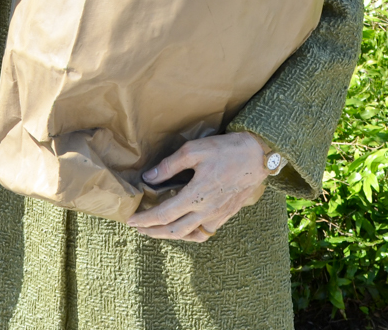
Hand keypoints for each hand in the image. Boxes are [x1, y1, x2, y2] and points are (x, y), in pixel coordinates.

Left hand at [126, 133, 268, 241]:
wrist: (256, 157)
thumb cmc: (225, 150)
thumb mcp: (193, 150)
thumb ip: (169, 166)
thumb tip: (149, 177)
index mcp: (196, 196)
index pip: (164, 215)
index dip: (145, 219)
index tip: (130, 220)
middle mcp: (206, 211)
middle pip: (174, 231)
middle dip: (152, 231)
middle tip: (138, 228)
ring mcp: (217, 216)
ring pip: (189, 235)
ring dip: (169, 236)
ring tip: (156, 230)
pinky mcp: (226, 215)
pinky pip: (204, 233)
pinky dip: (189, 235)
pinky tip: (183, 229)